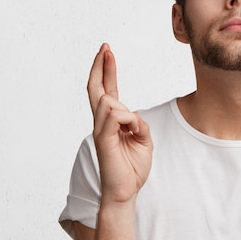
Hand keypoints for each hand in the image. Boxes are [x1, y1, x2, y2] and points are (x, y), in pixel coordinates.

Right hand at [87, 43, 152, 205]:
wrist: (125, 192)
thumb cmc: (132, 168)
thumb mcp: (144, 139)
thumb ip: (138, 123)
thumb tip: (132, 114)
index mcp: (112, 121)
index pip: (107, 89)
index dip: (107, 70)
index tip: (107, 52)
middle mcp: (102, 123)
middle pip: (97, 88)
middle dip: (101, 66)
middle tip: (105, 47)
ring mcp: (101, 130)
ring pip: (109, 101)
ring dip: (125, 110)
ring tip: (133, 129)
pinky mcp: (103, 139)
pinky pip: (114, 116)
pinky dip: (127, 119)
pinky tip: (132, 130)